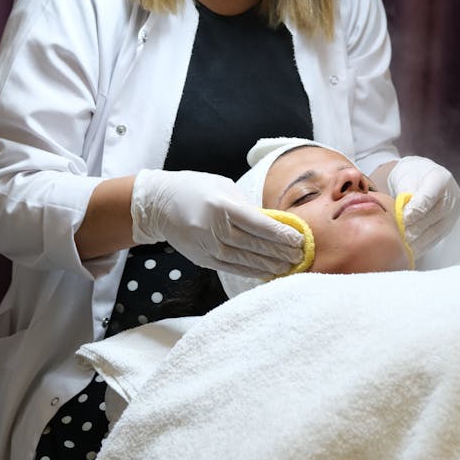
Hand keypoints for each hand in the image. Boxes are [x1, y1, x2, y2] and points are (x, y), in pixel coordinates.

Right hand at [130, 169, 303, 277]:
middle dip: (280, 252)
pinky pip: (232, 268)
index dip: (281, 234)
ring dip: (269, 265)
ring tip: (288, 267)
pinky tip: (266, 272)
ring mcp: (207, 246)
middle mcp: (214, 228)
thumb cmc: (195, 188)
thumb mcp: (223, 187)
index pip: (259, 224)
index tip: (299, 239)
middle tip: (300, 256)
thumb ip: (246, 206)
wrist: (159, 204)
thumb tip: (271, 223)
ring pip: (245, 260)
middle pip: (255, 245)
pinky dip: (251, 272)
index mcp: (221, 206)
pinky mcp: (202, 259)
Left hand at [387, 157, 459, 258]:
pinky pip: (438, 237)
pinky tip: (413, 250)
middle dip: (416, 229)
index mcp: (440, 179)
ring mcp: (454, 211)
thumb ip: (405, 197)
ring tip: (405, 248)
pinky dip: (424, 245)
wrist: (423, 176)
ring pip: (437, 229)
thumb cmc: (412, 175)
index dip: (415, 211)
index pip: (429, 198)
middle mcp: (452, 195)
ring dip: (420, 241)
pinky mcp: (451, 224)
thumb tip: (401, 217)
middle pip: (435, 216)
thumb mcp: (406, 179)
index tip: (403, 221)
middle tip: (401, 237)